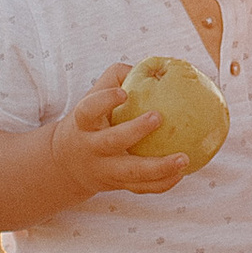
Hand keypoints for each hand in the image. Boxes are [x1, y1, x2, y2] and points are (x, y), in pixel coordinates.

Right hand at [49, 63, 189, 199]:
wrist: (67, 162)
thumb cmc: (91, 118)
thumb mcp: (94, 97)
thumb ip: (119, 77)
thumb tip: (156, 64)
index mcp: (83, 122)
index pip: (88, 111)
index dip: (104, 102)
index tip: (124, 93)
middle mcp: (91, 147)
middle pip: (111, 142)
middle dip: (134, 131)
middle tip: (158, 117)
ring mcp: (104, 170)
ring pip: (131, 172)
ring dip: (158, 167)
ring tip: (184, 158)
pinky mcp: (116, 185)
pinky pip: (141, 188)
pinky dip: (162, 184)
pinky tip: (182, 173)